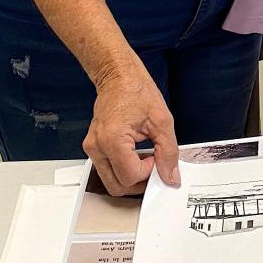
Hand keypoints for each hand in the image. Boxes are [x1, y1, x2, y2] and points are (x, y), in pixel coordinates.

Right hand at [83, 65, 179, 195]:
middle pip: (117, 186)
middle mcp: (97, 146)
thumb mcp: (162, 121)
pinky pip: (107, 169)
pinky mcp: (92, 147)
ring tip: (144, 159)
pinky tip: (134, 155)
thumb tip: (170, 176)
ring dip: (130, 177)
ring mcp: (92, 147)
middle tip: (153, 166)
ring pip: (110, 181)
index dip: (149, 172)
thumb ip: (168, 152)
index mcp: (112, 139)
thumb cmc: (136, 91)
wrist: (119, 76)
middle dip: (139, 182)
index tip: (157, 156)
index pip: (130, 176)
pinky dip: (122, 169)